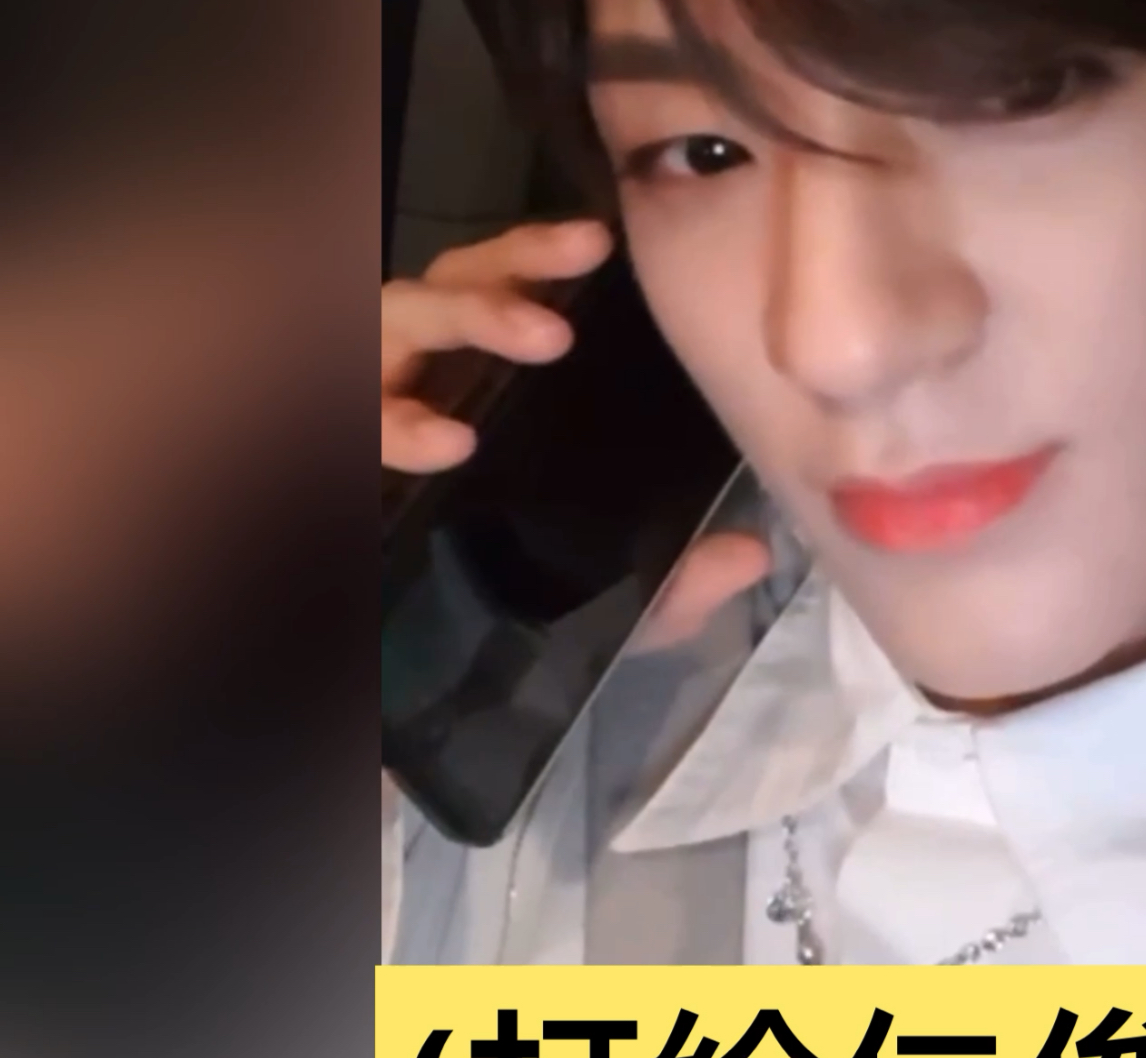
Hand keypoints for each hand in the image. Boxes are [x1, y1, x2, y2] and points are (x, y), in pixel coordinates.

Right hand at [380, 221, 768, 648]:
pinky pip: (353, 418)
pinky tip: (446, 439)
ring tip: (543, 336)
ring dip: (466, 311)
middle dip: (517, 259)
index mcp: (499, 386)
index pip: (508, 288)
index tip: (600, 241)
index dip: (540, 254)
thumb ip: (682, 579)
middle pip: (458, 280)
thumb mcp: (621, 600)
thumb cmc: (528, 605)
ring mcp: (377, 404)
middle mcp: (433, 378)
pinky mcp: (337, 448)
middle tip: (586, 254)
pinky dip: (393, 420)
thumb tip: (752, 553)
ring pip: (398, 315)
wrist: (426, 672)